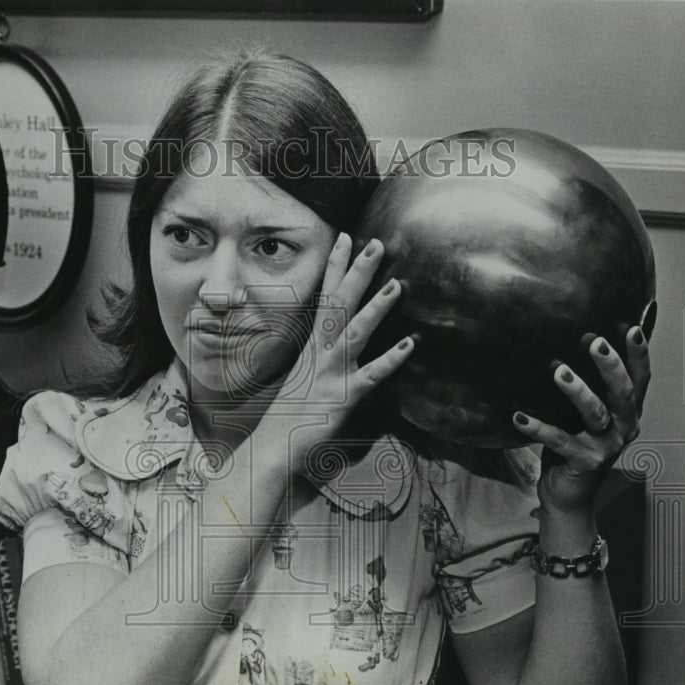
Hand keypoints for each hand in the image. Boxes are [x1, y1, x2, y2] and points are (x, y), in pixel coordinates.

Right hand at [270, 232, 413, 474]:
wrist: (273, 448)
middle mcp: (321, 354)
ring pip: (355, 334)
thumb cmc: (290, 415)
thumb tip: (334, 342)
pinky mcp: (343, 398)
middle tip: (377, 244)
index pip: (324, 296)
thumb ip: (322, 357)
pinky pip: (371, 376)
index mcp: (313, 346)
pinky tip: (411, 344)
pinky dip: (391, 360)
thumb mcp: (306, 377)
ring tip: (398, 286)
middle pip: (339, 305)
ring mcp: (331, 374)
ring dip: (376, 309)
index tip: (346, 236)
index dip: (335, 266)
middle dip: (357, 274)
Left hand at [511, 327, 651, 513]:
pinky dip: (538, 428)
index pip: (640, 379)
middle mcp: (623, 428)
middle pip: (622, 392)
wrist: (568, 495)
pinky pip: (559, 441)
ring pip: (594, 414)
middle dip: (610, 366)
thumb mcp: (586, 413)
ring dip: (577, 391)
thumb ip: (587, 385)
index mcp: (628, 412)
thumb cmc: (575, 443)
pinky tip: (518, 416)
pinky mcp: (584, 463)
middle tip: (594, 341)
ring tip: (559, 370)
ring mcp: (606, 447)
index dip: (638, 354)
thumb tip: (572, 339)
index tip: (630, 326)